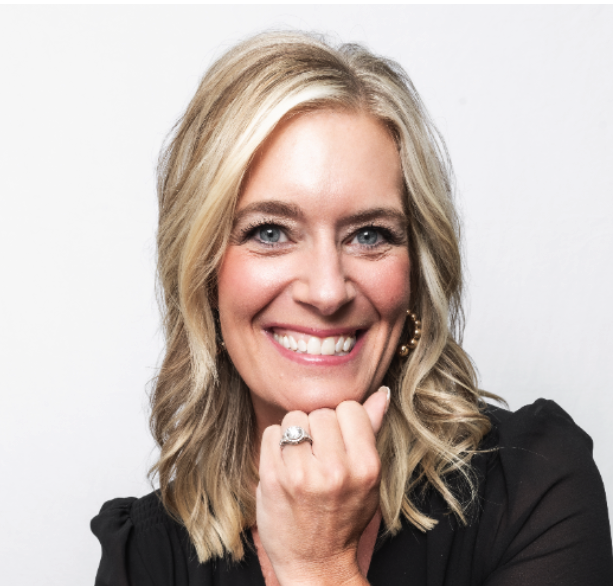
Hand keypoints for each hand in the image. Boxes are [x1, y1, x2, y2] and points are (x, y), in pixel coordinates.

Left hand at [256, 386, 389, 585]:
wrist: (316, 564)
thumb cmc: (344, 516)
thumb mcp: (368, 478)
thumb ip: (371, 430)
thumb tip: (382, 392)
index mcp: (366, 467)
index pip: (350, 408)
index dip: (341, 422)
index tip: (338, 442)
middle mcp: (336, 471)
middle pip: (319, 412)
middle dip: (317, 428)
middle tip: (318, 455)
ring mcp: (302, 475)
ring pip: (293, 419)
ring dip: (294, 434)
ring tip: (301, 460)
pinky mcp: (273, 480)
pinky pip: (270, 434)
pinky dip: (274, 445)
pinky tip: (284, 466)